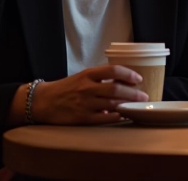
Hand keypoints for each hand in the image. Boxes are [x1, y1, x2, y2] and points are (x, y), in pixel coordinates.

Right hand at [31, 65, 148, 124]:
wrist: (43, 101)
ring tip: (137, 106)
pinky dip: (116, 116)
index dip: (129, 73)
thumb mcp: (82, 77)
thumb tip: (122, 83)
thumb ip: (100, 79)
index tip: (138, 79)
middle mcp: (87, 88)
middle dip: (134, 93)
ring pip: (113, 103)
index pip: (113, 70)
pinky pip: (104, 118)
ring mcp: (85, 103)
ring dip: (128, 105)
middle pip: (116, 89)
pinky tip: (123, 116)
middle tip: (144, 96)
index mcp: (88, 74)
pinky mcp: (82, 118)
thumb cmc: (65, 88)